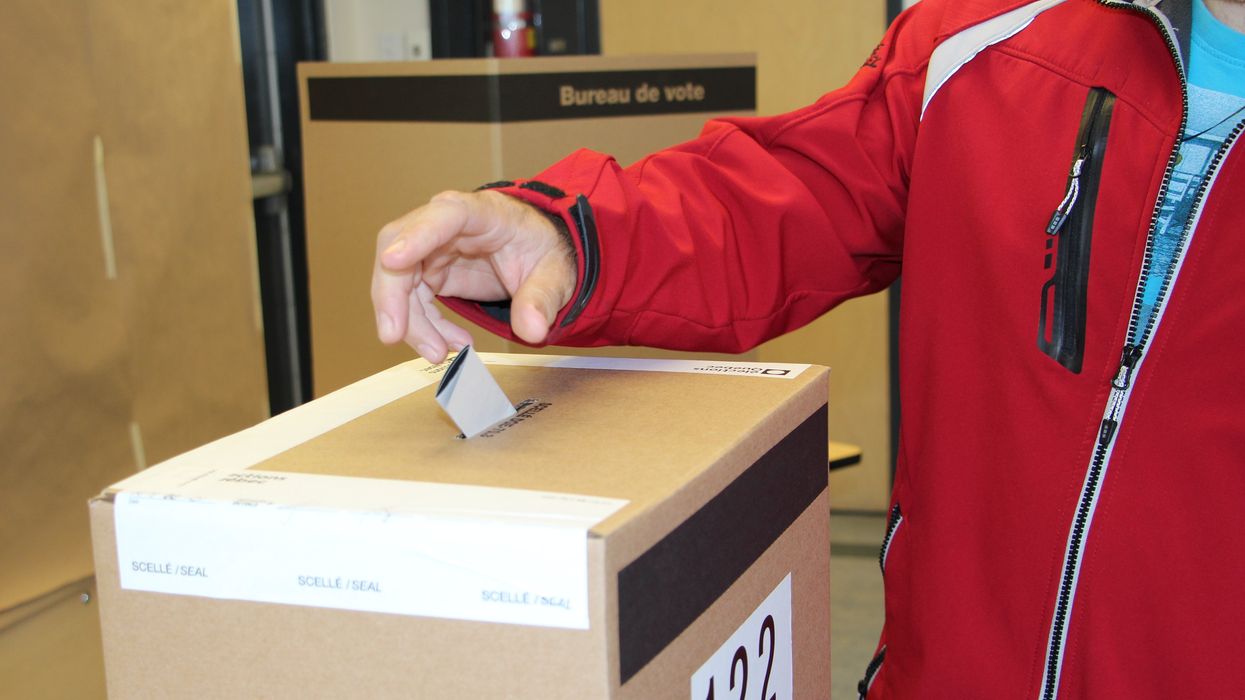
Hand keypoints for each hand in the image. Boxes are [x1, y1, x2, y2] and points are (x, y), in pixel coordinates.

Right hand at [372, 189, 575, 362]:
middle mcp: (447, 223)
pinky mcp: (428, 270)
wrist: (538, 254)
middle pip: (399, 246)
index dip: (417, 236)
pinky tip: (447, 344)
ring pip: (398, 279)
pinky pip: (410, 299)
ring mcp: (432, 246)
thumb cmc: (542, 251)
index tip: (392, 261)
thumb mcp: (555, 275)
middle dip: (391, 294)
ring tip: (440, 353)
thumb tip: (532, 330)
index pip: (445, 215)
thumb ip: (542, 300)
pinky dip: (422, 326)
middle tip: (394, 336)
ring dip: (410, 321)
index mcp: (483, 213)